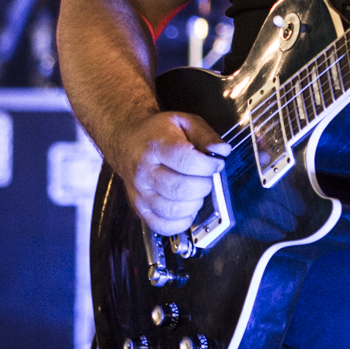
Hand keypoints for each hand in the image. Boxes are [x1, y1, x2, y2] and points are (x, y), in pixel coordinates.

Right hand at [116, 110, 228, 233]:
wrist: (127, 142)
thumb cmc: (158, 133)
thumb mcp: (184, 122)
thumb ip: (206, 135)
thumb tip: (222, 150)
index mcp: (157, 146)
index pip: (186, 161)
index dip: (209, 165)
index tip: (216, 163)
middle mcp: (145, 171)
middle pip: (180, 189)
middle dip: (203, 185)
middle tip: (206, 178)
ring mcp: (140, 193)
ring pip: (172, 210)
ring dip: (194, 204)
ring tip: (195, 191)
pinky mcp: (139, 209)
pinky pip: (162, 226)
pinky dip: (181, 222)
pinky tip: (186, 208)